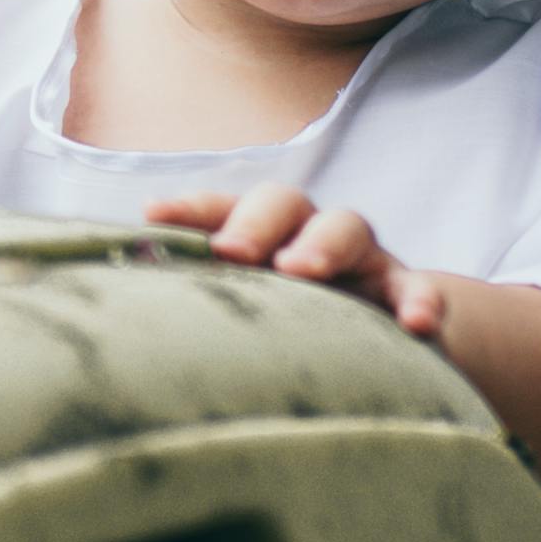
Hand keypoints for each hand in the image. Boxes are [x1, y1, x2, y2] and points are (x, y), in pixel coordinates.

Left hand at [143, 186, 447, 339]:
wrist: (391, 339)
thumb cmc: (294, 328)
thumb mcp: (250, 315)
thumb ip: (200, 308)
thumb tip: (120, 312)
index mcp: (264, 238)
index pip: (225, 208)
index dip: (191, 208)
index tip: (153, 216)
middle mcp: (310, 237)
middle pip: (285, 202)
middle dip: (256, 222)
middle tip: (232, 252)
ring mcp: (363, 262)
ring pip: (349, 228)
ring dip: (324, 243)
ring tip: (303, 269)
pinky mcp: (405, 296)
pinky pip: (418, 290)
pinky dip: (420, 301)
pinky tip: (419, 325)